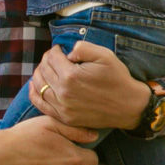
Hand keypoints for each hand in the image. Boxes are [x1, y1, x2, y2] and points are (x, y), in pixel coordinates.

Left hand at [31, 41, 149, 132]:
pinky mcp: (64, 117)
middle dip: (47, 60)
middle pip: (43, 70)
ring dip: (40, 73)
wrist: (129, 106)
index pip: (51, 57)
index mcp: (71, 76)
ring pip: (39, 85)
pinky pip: (40, 103)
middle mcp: (63, 93)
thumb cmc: (118, 79)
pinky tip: (36, 85)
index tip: (60, 49)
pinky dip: (35, 92)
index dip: (55, 50)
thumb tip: (67, 52)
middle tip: (54, 58)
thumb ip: (82, 47)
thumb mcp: (104, 55)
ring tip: (47, 68)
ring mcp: (62, 107)